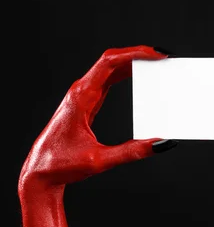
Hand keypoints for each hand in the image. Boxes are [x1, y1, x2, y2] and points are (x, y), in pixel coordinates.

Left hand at [19, 46, 176, 186]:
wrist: (39, 172)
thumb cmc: (61, 164)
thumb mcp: (100, 161)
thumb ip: (132, 152)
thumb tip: (160, 143)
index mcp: (81, 98)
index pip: (109, 63)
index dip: (135, 54)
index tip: (156, 55)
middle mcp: (81, 91)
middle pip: (111, 61)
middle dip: (138, 54)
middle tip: (162, 57)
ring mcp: (83, 95)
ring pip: (110, 68)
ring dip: (132, 62)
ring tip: (155, 63)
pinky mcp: (87, 103)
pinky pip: (108, 80)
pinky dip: (125, 74)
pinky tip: (138, 76)